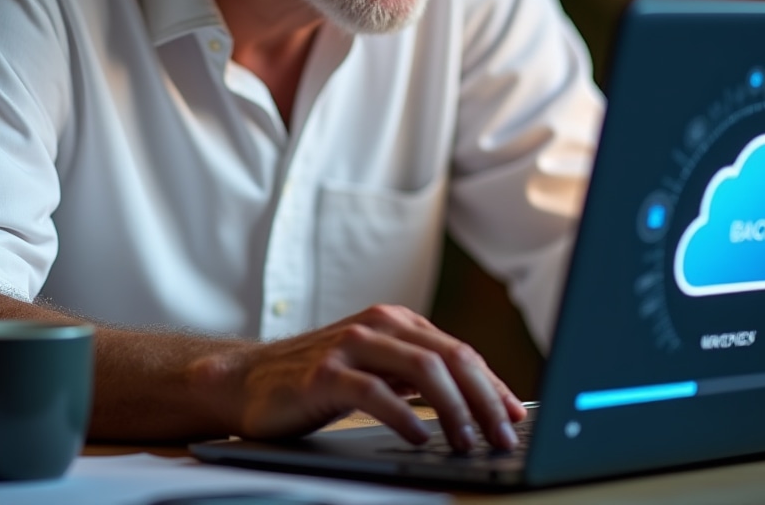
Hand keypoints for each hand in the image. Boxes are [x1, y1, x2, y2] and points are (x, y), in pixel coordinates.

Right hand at [200, 304, 525, 451]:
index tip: (515, 416)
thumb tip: (473, 402)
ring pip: (423, 369)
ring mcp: (352, 346)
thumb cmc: (316, 379)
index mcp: (395, 322)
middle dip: (485, 399)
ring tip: (469, 442)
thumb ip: (416, 377)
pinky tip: (420, 439)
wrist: (249, 380)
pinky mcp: (327, 373)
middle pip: (450, 356)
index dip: (492, 385)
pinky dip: (405, 417)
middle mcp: (379, 325)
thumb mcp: (375, 369)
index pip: (458, 351)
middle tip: (504, 436)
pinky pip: (376, 393)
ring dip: (455, 409)